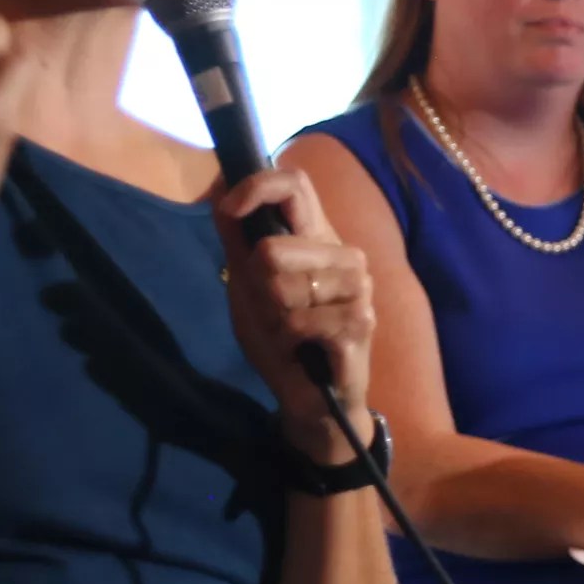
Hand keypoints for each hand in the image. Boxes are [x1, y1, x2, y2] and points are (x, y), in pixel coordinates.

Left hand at [214, 166, 374, 455]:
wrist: (312, 399)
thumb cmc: (283, 338)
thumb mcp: (247, 284)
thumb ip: (237, 238)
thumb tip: (221, 185)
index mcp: (317, 237)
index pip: (294, 183)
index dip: (258, 187)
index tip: (232, 210)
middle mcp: (343, 254)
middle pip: (273, 248)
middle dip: (256, 288)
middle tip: (275, 312)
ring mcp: (358, 287)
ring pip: (284, 286)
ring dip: (275, 319)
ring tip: (292, 332)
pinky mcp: (361, 322)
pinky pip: (301, 322)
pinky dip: (290, 342)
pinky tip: (305, 351)